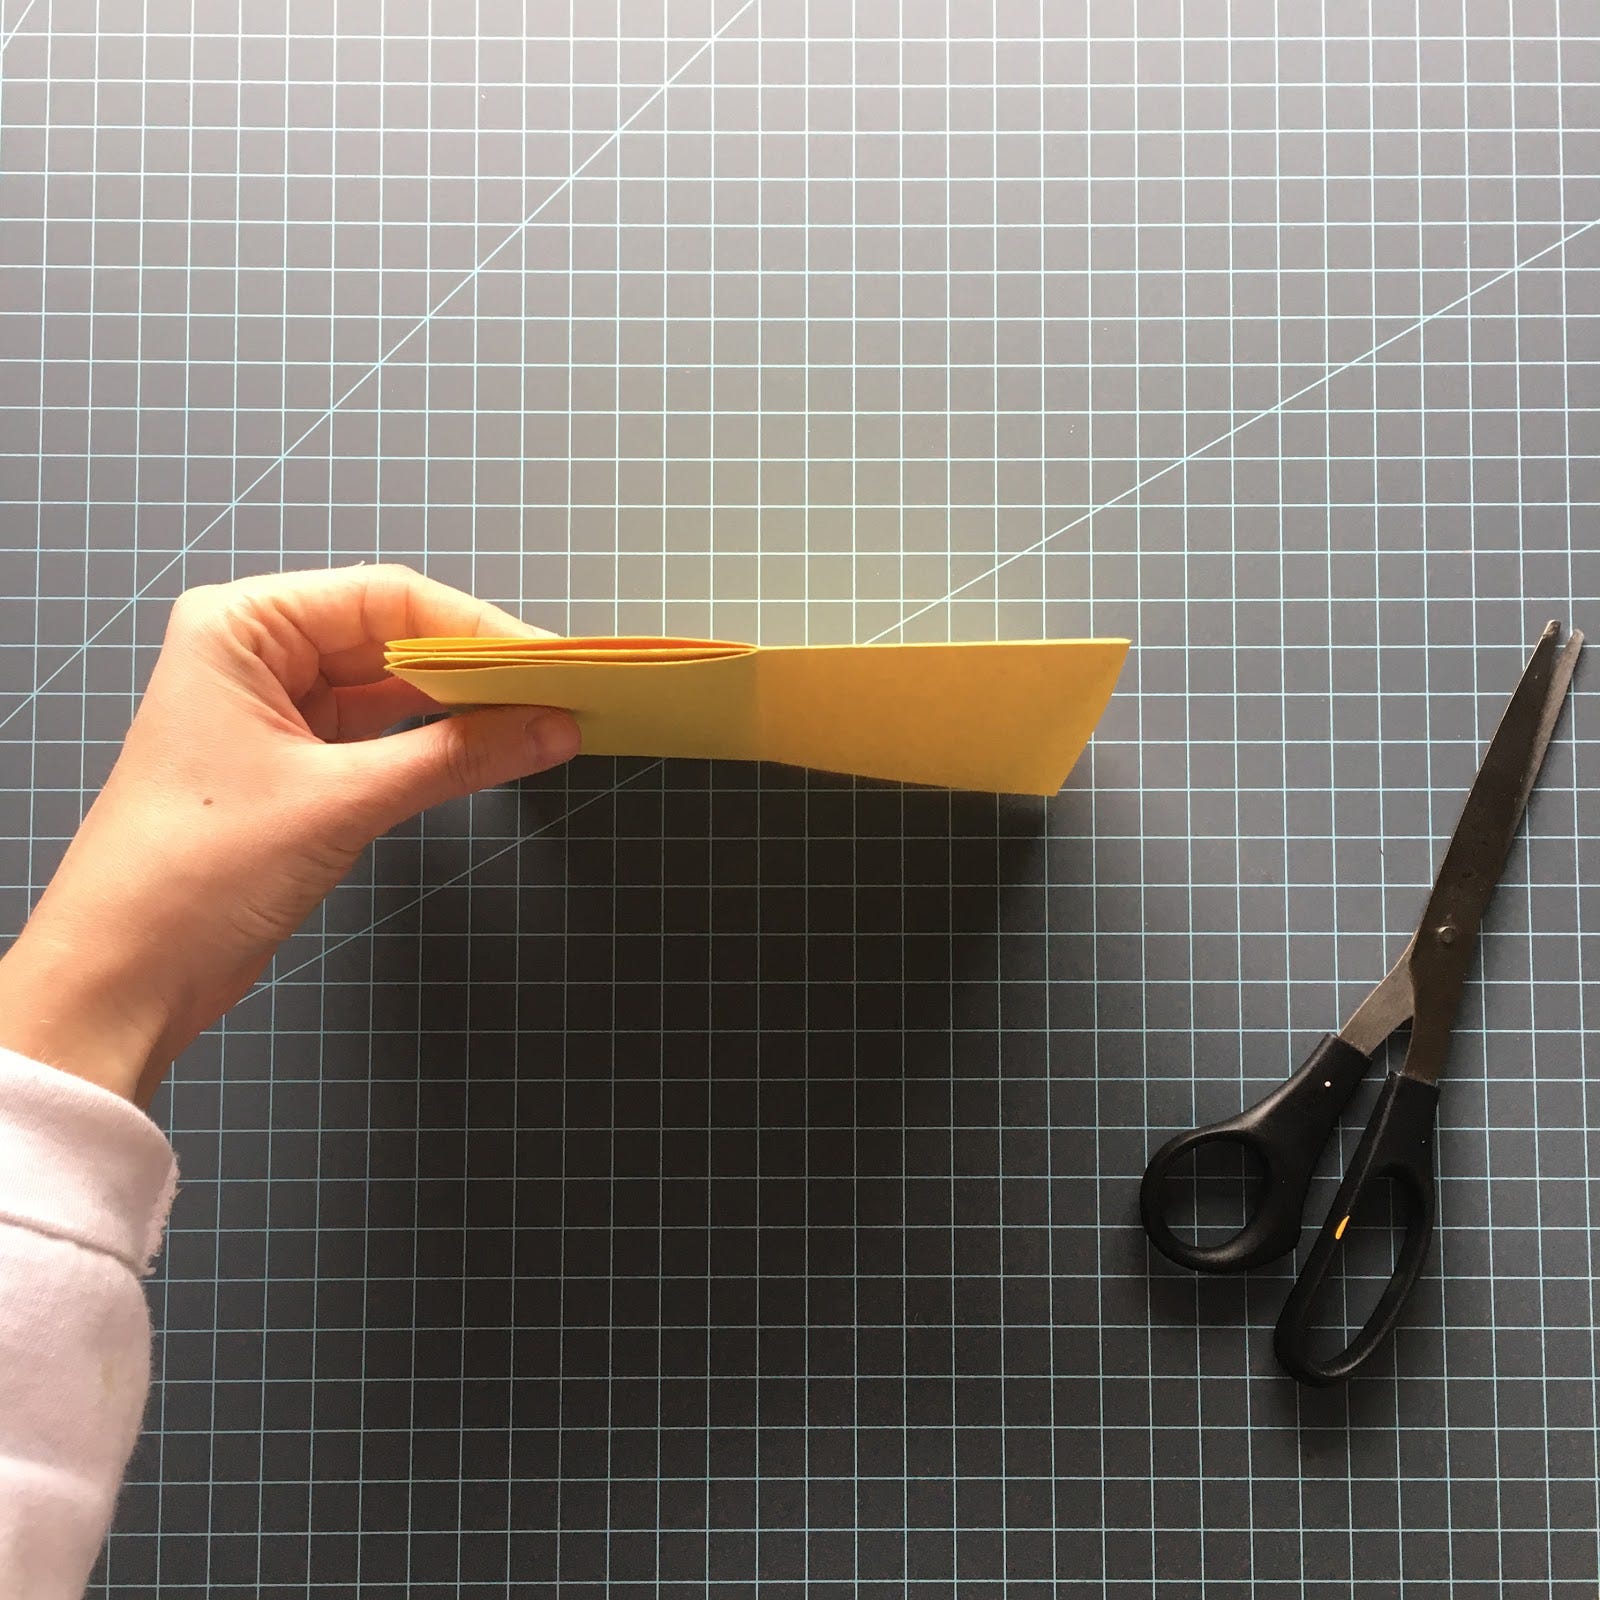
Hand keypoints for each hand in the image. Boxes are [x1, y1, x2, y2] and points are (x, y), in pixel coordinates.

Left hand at [0, 565, 579, 1105]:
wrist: (125, 978)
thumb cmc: (202, 869)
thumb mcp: (342, 802)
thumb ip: (457, 757)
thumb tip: (554, 727)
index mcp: (243, 626)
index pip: (386, 598)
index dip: (476, 627)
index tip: (551, 660)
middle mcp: (255, 653)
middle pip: (392, 638)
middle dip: (475, 668)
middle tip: (559, 691)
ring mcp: (274, 710)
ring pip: (392, 690)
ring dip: (461, 708)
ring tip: (541, 717)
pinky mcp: (293, 766)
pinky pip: (381, 736)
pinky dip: (435, 745)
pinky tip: (493, 748)